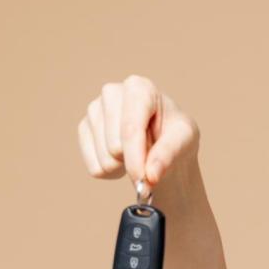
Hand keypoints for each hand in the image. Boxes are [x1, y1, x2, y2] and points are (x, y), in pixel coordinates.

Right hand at [76, 74, 199, 189]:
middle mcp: (111, 93)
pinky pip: (94, 167)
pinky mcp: (84, 129)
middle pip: (115, 147)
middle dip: (134, 161)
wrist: (162, 140)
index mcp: (138, 88)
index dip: (136, 159)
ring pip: (104, 160)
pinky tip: (123, 158)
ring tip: (137, 152)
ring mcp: (94, 110)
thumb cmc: (174, 134)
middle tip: (149, 152)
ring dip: (124, 167)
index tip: (145, 180)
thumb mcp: (184, 140)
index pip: (130, 129)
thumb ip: (168, 155)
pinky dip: (111, 172)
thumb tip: (150, 176)